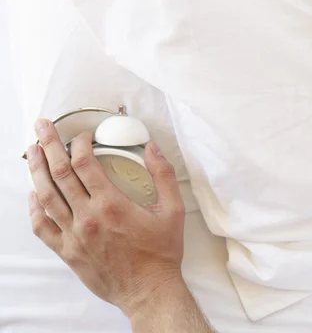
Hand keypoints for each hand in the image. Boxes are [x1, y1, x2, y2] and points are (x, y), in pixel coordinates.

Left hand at [26, 119, 185, 316]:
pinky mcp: (67, 252)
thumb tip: (152, 148)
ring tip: (32, 151)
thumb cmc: (161, 253)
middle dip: (49, 145)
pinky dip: (34, 208)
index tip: (83, 136)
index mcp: (112, 204)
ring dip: (36, 170)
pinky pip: (42, 226)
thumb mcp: (173, 210)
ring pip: (46, 196)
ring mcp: (74, 235)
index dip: (79, 143)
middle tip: (42, 127)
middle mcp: (88, 217)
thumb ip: (163, 175)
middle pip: (60, 173)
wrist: (149, 290)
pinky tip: (33, 194)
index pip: (85, 163)